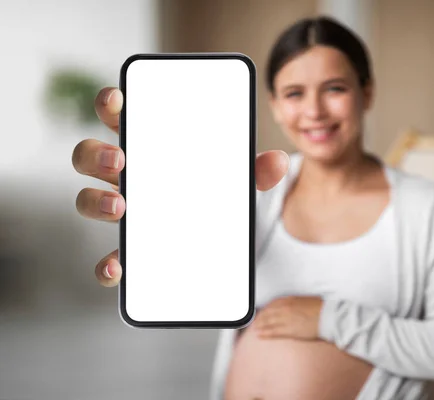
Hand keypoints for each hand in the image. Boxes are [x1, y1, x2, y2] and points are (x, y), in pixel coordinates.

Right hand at [72, 87, 289, 286]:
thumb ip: (254, 170)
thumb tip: (278, 161)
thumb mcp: (235, 179)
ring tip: (121, 208)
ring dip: (95, 202)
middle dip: (97, 153)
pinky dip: (106, 264)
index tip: (118, 101)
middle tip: (121, 160)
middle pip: (90, 155)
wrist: (216, 238)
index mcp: (149, 148)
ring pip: (87, 200)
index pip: (120, 117)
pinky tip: (118, 266)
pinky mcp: (128, 249)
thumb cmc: (214, 192)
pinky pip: (106, 257)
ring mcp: (122, 211)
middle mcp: (126, 176)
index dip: (111, 104)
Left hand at [254, 296, 323, 339]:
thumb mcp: (306, 300)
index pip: (273, 304)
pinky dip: (265, 333)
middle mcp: (285, 308)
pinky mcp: (289, 330)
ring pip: (268, 322)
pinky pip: (273, 332)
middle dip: (260, 318)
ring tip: (255, 329)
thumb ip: (296, 302)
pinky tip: (259, 335)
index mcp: (290, 300)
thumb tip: (293, 304)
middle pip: (268, 313)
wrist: (327, 316)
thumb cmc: (321, 308)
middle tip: (255, 321)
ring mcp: (286, 319)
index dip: (267, 309)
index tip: (263, 312)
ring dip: (260, 325)